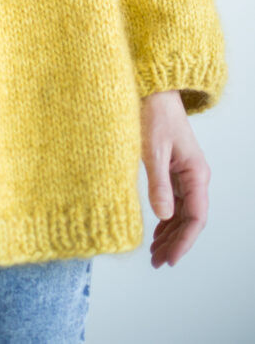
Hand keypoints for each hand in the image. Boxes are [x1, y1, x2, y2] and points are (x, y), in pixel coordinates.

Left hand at [140, 90, 210, 268]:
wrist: (153, 87)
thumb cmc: (154, 112)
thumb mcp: (153, 149)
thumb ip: (158, 183)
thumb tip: (164, 216)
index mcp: (196, 172)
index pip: (195, 218)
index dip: (184, 242)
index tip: (170, 260)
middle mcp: (194, 175)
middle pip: (190, 219)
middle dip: (176, 243)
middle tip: (157, 263)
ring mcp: (184, 172)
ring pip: (181, 212)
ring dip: (170, 233)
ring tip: (155, 253)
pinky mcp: (172, 167)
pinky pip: (174, 200)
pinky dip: (166, 217)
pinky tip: (157, 230)